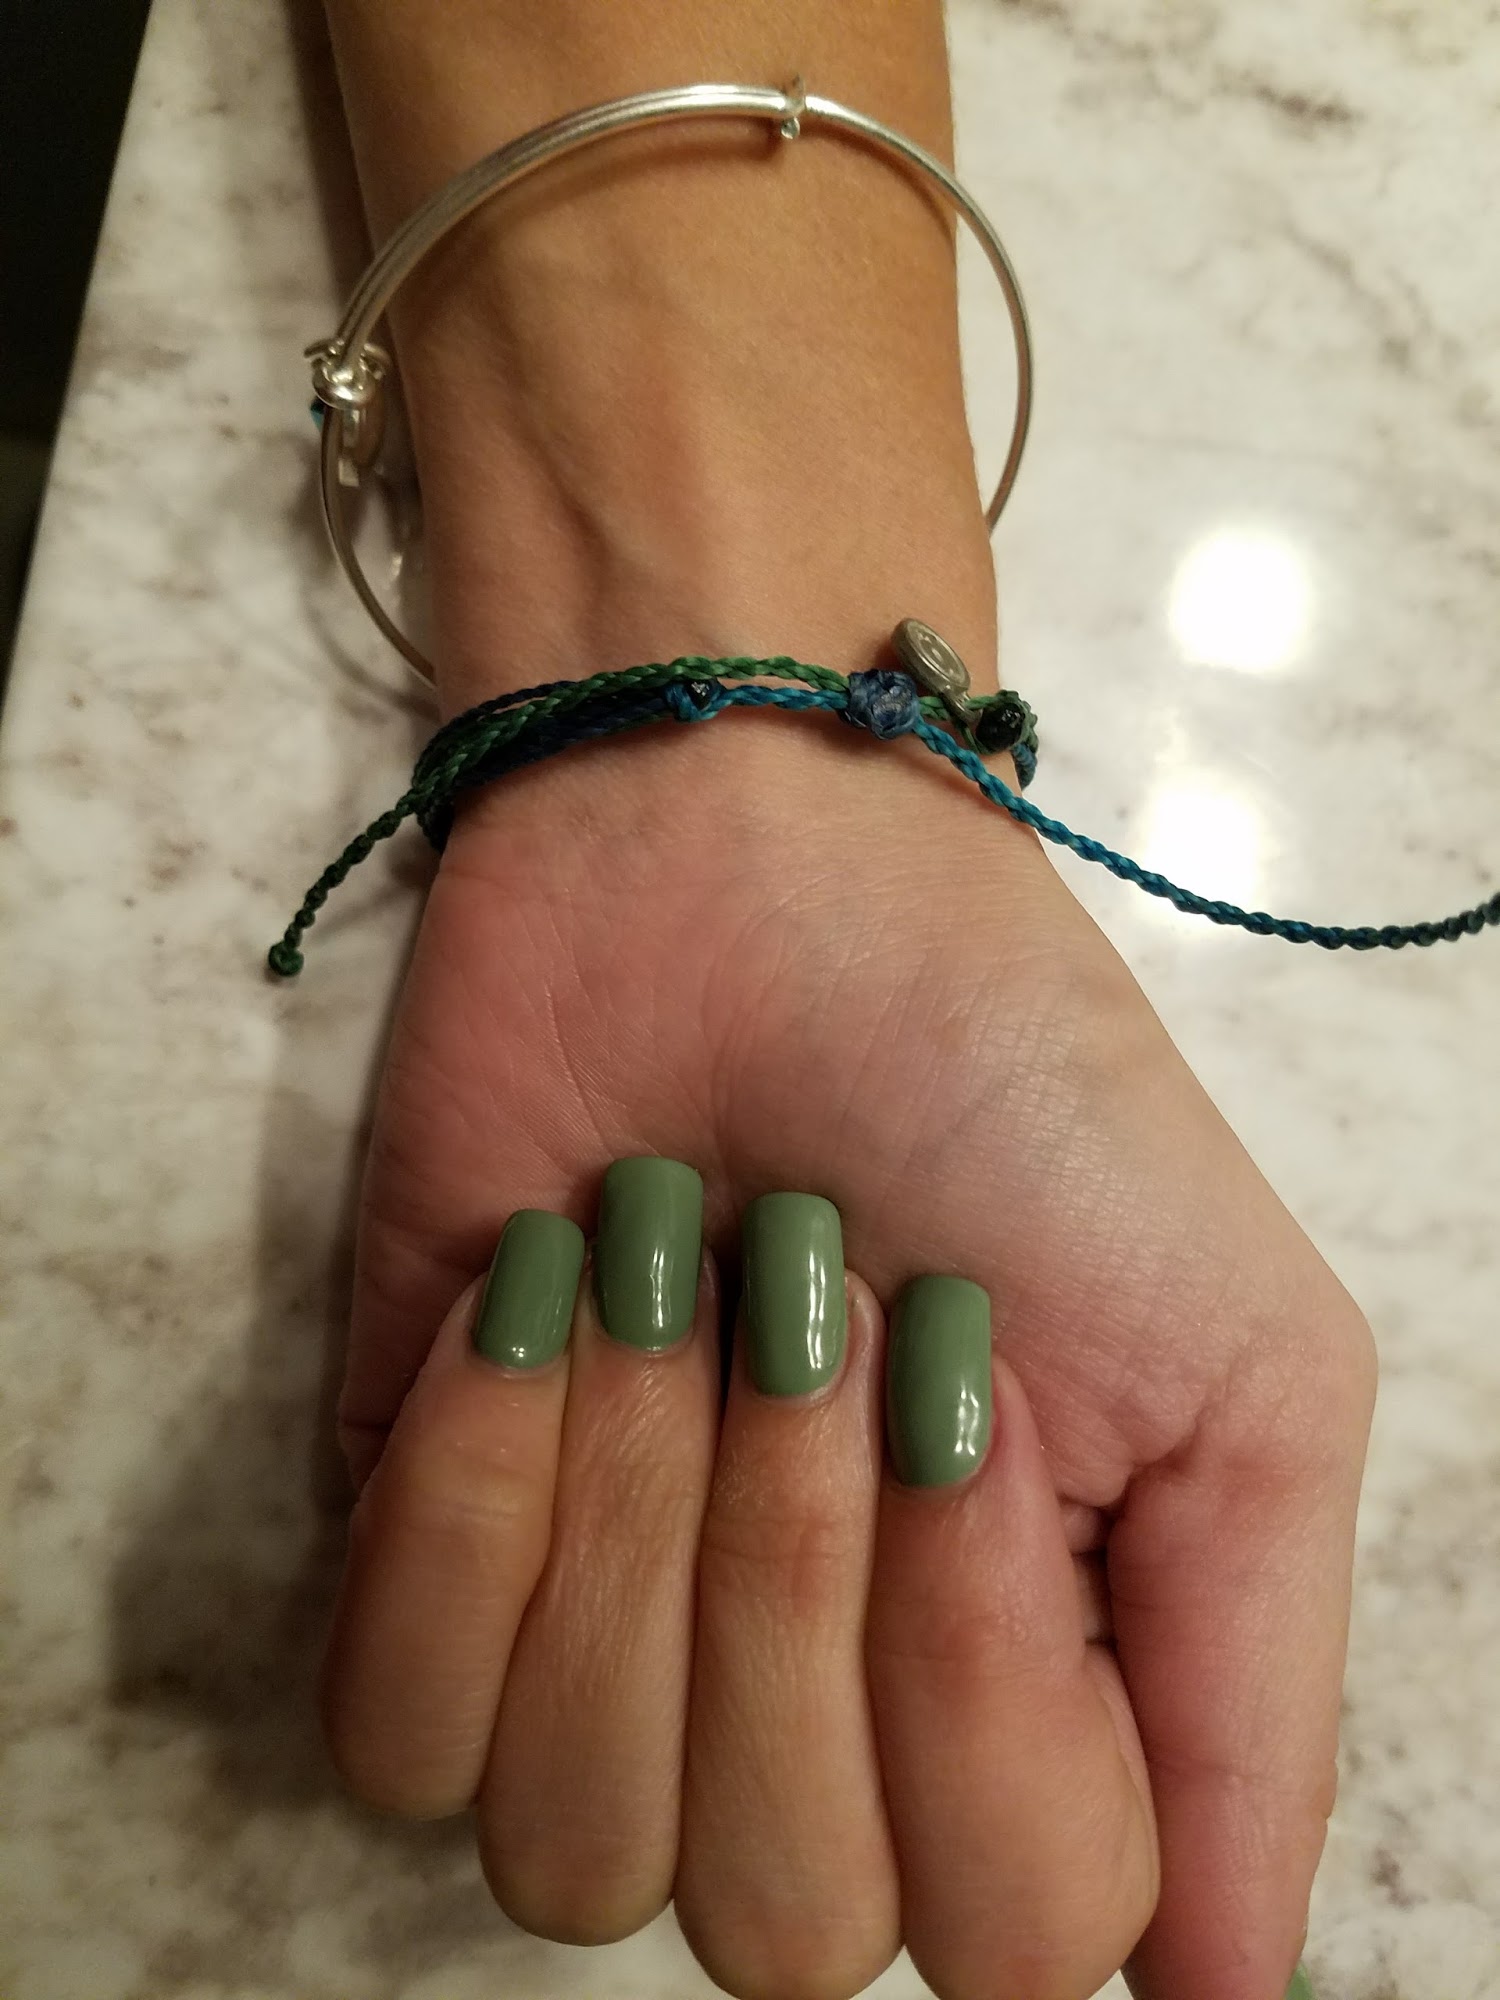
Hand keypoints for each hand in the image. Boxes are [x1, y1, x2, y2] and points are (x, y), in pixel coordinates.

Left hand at [318, 703, 1374, 1999]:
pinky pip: (396, 1728)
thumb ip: (1248, 1704)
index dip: (977, 1692)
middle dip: (796, 1570)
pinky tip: (535, 1313)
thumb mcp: (1235, 1369)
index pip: (1002, 1938)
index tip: (972, 1398)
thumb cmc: (1009, 1090)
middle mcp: (813, 1725)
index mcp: (1018, 1701)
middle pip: (774, 1916)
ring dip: (637, 1518)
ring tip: (673, 1279)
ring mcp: (605, 1652)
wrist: (741, 865)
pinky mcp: (423, 1553)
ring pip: (575, 1846)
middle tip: (814, 1306)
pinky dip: (470, 1508)